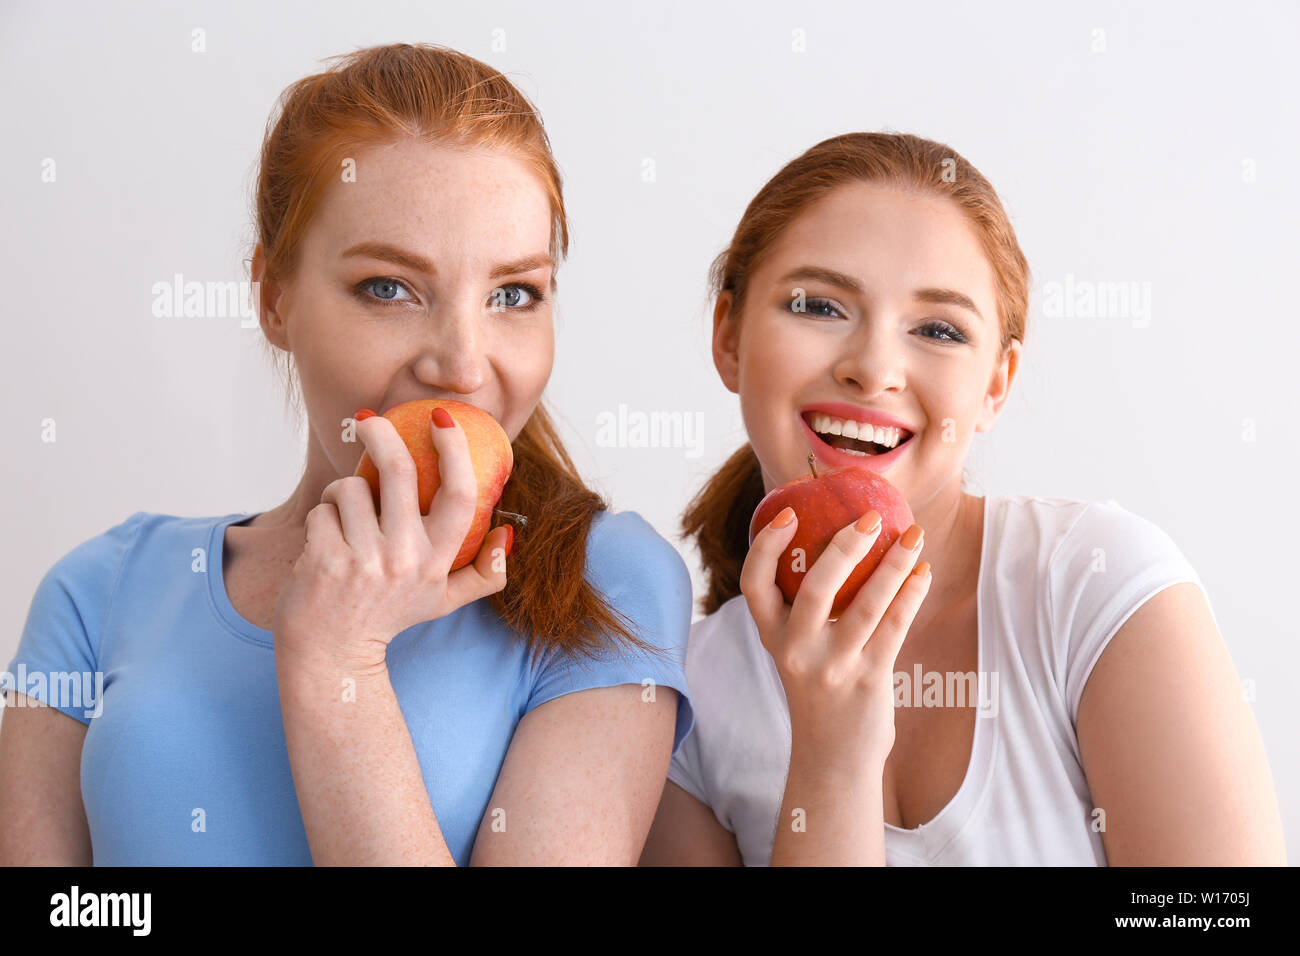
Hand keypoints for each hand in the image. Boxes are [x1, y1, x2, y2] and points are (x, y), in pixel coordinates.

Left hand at [270, 407, 511, 672]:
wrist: (332, 655)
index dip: (454, 450)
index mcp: (438, 562)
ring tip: (343, 515)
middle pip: (400, 472)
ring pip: (350, 488)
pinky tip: (325, 542)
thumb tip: (508, 535)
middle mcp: (406, 560)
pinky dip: (321, 518)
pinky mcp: (327, 561)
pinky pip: (322, 511)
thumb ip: (484, 574)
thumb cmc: (387, 619)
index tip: (442, 417)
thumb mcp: (441, 601)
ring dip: (341, 492)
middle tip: (368, 419)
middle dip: (381, 434)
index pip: (460, 495)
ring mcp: (365, 561)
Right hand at [740, 507, 930, 770]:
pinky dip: (911, 595)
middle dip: (844, 547)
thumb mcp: (796, 651)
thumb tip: (836, 546)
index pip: (754, 583)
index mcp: (772, 636)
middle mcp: (796, 650)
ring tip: (913, 535)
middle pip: (815, 588)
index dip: (766, 545)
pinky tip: (923, 573)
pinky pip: (895, 628)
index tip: (789, 514)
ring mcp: (832, 667)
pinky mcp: (868, 680)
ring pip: (866, 605)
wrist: (832, 757)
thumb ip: (803, 611)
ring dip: (893, 565)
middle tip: (871, 518)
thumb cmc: (818, 689)